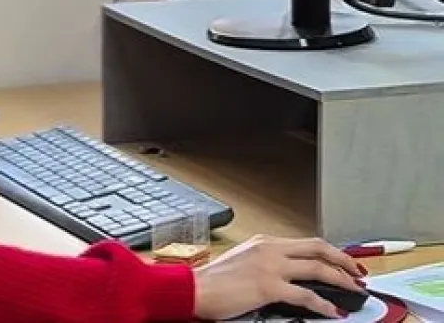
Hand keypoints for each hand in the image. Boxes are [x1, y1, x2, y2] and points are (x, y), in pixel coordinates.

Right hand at [193, 235, 366, 320]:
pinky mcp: (268, 286)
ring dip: (342, 279)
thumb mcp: (244, 262)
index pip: (306, 242)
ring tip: (354, 290)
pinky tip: (333, 311)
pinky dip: (324, 304)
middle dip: (344, 260)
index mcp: (264, 241)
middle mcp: (270, 249)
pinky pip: (306, 295)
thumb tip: (291, 275)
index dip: (330, 252)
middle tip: (359, 272)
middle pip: (318, 248)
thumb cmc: (214, 280)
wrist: (195, 288)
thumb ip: (268, 263)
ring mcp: (270, 266)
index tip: (343, 261)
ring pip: (318, 268)